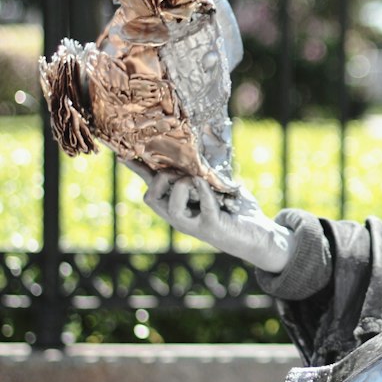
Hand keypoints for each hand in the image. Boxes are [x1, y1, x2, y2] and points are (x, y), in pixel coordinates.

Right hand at [127, 163, 289, 272]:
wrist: (258, 236)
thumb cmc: (236, 210)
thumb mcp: (216, 185)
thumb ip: (203, 170)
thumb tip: (197, 145)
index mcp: (177, 203)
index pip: (151, 185)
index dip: (137, 169)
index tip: (123, 153)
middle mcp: (179, 217)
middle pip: (151, 197)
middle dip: (161, 178)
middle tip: (182, 170)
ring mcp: (193, 224)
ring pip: (169, 206)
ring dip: (180, 186)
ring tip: (194, 178)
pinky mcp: (212, 228)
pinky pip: (202, 207)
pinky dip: (204, 191)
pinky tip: (206, 182)